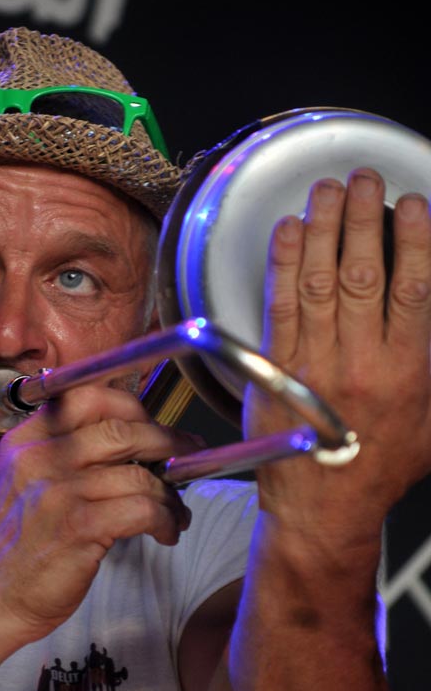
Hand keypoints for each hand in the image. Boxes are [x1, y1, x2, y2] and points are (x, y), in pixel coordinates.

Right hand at [0, 384, 194, 659]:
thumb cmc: (13, 547)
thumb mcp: (20, 481)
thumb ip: (59, 453)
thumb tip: (128, 439)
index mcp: (25, 440)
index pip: (85, 396)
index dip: (129, 405)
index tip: (151, 421)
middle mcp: (40, 457)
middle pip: (121, 428)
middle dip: (165, 439)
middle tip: (186, 451)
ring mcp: (59, 491)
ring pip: (140, 474)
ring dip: (170, 494)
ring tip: (177, 510)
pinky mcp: (80, 526)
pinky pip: (144, 508)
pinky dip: (166, 519)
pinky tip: (167, 532)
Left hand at [245, 168, 430, 536]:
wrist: (323, 508)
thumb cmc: (376, 467)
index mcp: (404, 370)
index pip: (413, 289)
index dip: (413, 240)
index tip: (411, 207)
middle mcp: (359, 362)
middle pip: (363, 274)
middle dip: (363, 219)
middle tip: (363, 182)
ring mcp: (314, 364)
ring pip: (318, 283)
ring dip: (321, 230)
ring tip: (326, 192)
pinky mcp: (276, 370)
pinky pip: (279, 307)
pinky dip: (282, 265)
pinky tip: (287, 233)